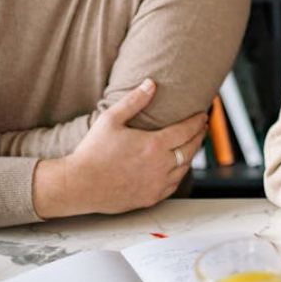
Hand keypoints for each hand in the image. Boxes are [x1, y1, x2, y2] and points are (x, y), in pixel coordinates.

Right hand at [33, 79, 207, 217]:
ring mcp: (157, 184)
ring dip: (191, 155)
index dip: (197, 121)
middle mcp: (160, 166)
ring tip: (191, 144)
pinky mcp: (150, 198)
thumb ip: (134, 100)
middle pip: (191, 149)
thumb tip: (151, 83)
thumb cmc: (92, 152)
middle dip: (199, 136)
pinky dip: (179, 173)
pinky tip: (177, 167)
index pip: (187, 130)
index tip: (202, 115)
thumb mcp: (111, 119)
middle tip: (202, 127)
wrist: (78, 185)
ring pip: (184, 168)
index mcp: (154, 145)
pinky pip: (174, 185)